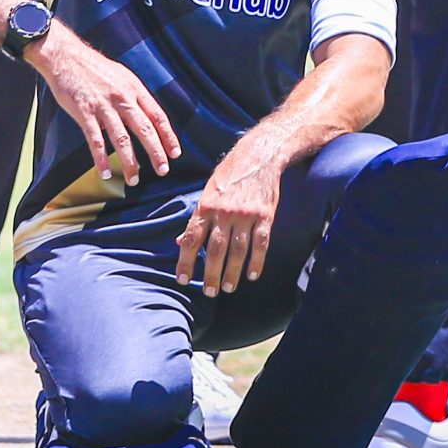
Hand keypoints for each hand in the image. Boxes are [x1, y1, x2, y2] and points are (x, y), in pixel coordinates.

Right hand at [27, 23, 178, 188]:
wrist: (66, 56)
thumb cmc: (94, 67)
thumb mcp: (122, 75)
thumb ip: (134, 96)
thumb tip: (147, 117)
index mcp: (134, 88)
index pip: (157, 116)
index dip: (168, 136)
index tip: (175, 153)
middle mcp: (122, 97)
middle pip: (144, 129)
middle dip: (156, 152)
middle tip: (162, 170)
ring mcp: (103, 105)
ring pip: (122, 138)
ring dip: (129, 162)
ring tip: (133, 179)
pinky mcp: (84, 112)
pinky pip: (95, 140)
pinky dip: (101, 158)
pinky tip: (105, 172)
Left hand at [176, 136, 284, 295]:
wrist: (259, 155)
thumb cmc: (229, 174)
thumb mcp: (207, 191)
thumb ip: (196, 218)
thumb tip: (182, 242)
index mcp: (206, 205)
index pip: (192, 238)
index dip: (186, 261)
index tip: (182, 279)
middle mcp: (224, 212)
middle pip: (215, 250)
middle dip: (211, 274)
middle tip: (209, 292)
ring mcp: (245, 214)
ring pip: (238, 251)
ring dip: (232, 272)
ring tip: (228, 288)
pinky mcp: (265, 216)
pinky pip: (260, 244)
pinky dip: (257, 262)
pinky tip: (252, 275)